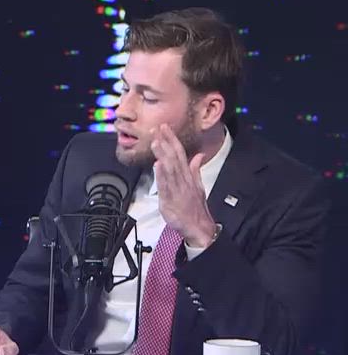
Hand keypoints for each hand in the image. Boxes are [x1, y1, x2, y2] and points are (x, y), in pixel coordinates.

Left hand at [150, 124, 215, 247]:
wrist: (198, 226)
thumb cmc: (195, 207)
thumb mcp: (197, 185)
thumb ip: (195, 169)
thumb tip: (198, 155)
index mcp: (188, 175)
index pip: (180, 153)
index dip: (172, 139)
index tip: (165, 127)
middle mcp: (183, 179)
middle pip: (174, 157)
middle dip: (166, 142)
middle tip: (158, 128)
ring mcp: (177, 189)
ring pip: (170, 169)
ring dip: (163, 155)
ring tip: (156, 142)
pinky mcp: (170, 200)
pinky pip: (166, 186)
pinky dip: (162, 175)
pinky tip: (157, 165)